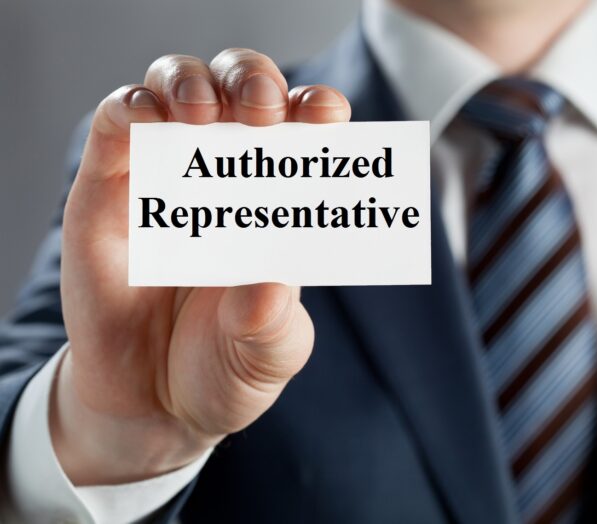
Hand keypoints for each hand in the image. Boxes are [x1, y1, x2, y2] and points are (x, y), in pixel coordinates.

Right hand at [54, 49, 350, 484]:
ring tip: (203, 116)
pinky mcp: (108, 190)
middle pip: (243, 88)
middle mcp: (228, 177)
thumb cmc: (225, 369)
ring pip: (178, 87)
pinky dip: (130, 110)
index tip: (327, 115)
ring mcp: (167, 177)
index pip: (304, 132)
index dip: (317, 109)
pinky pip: (114, 126)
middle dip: (255, 82)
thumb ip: (272, 327)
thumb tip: (267, 286)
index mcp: (281, 203)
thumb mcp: (266, 356)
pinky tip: (148, 123)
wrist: (153, 404)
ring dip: (192, 84)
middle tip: (262, 112)